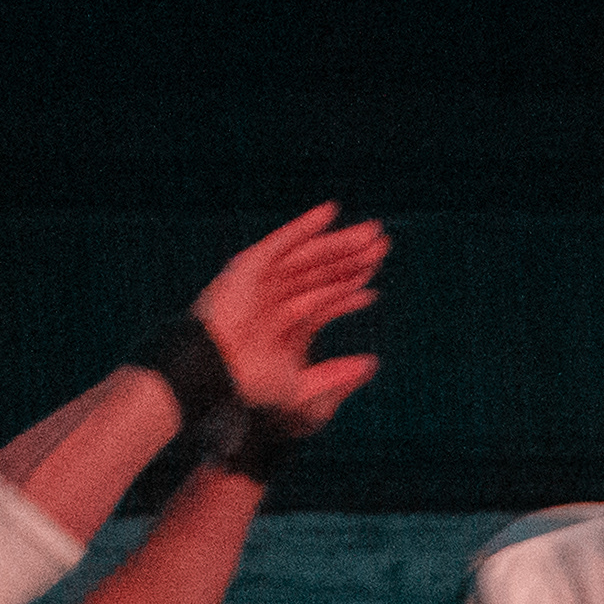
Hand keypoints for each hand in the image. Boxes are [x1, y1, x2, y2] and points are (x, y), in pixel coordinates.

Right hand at [191, 204, 387, 430]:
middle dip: (354, 258)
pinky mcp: (250, 267)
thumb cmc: (253, 390)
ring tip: (371, 233)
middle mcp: (276, 299)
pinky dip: (305, 226)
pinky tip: (330, 212)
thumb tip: (373, 364)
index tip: (375, 279)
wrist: (220, 379)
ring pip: (310, 257)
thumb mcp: (304, 391)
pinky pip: (283, 242)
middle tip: (383, 243)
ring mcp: (263, 281)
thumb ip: (337, 377)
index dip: (351, 289)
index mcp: (286, 324)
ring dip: (340, 242)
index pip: (326, 300)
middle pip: (322, 273)